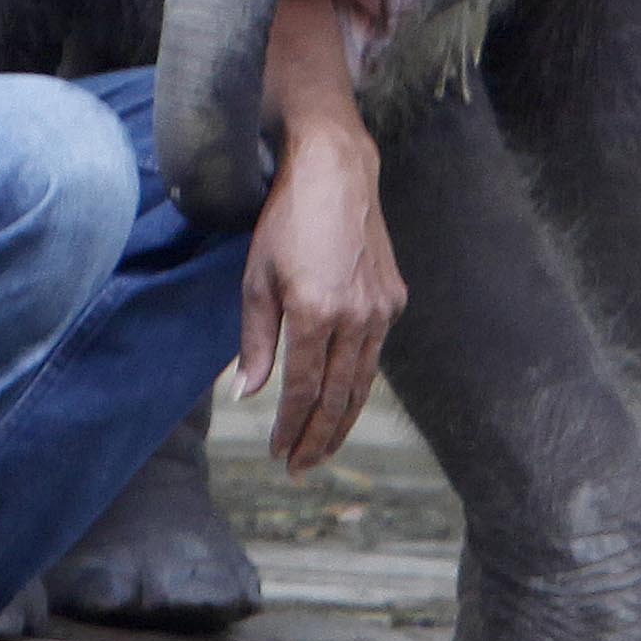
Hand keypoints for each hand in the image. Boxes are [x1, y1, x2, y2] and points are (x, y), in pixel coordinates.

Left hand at [236, 124, 402, 472]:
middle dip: (318, 438)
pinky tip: (343, 401)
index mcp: (316, 313)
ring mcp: (381, 309)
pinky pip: (374, 353)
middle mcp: (356, 317)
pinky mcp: (394, 298)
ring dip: (342, 421)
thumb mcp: (256, 279)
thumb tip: (246, 394)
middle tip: (300, 467)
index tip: (277, 452)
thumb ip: (254, 341)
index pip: (304, 389)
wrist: (336, 172)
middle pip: (339, 397)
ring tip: (321, 449)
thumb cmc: (286, 221)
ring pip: (363, 382)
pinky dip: (358, 383)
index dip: (290, 426)